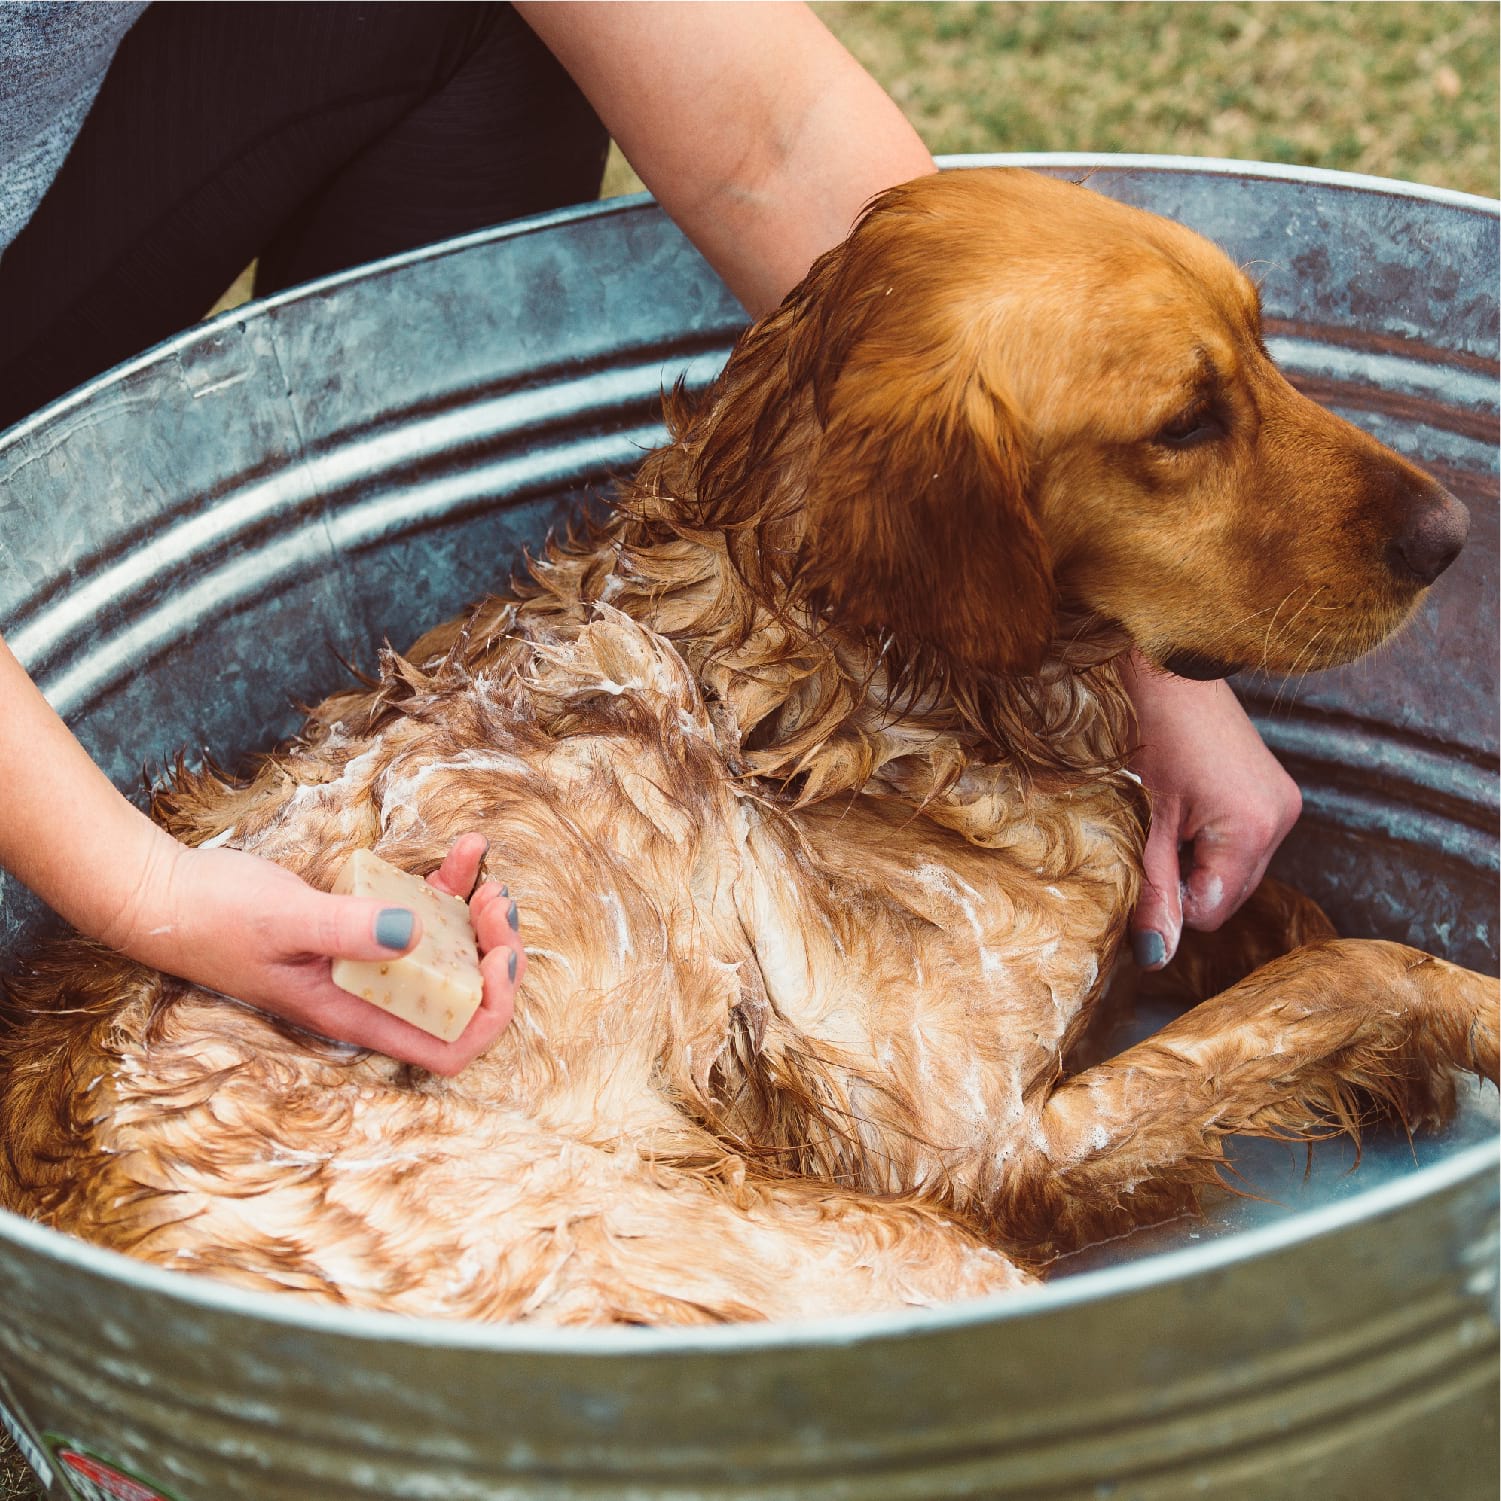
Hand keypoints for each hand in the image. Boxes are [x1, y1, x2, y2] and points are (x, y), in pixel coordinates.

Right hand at [101, 832, 526, 1074]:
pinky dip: (448, 885)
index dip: (490, 1012)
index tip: (498, 958)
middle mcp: (371, 995)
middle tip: (495, 901)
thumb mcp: (285, 918)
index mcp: (358, 1014)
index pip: (449, 1047)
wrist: (164, 894)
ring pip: (450, 953)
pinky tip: (463, 850)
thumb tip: (412, 932)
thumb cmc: (214, 916)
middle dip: (495, 953)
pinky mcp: (359, 926)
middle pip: (462, 998)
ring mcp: (367, 962)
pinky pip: (419, 913)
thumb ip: (346, 928)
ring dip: (479, 919)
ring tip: (485, 874)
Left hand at [1121, 654, 1301, 969]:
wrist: (1164, 662)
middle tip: (1149, 832)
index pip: (1211, 911)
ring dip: (1196, 856)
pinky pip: (1242, 840)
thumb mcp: (1143, 818)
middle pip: (1227, 893)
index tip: (1139, 863)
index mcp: (1253, 829)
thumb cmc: (1147, 731)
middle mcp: (1280, 819)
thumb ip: (1152, 890)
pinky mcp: (1274, 790)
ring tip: (1166, 810)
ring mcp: (1282, 803)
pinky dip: (1210, 835)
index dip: (1169, 901)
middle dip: (1184, 878)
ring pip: (1234, 869)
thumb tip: (1155, 957)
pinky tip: (1183, 801)